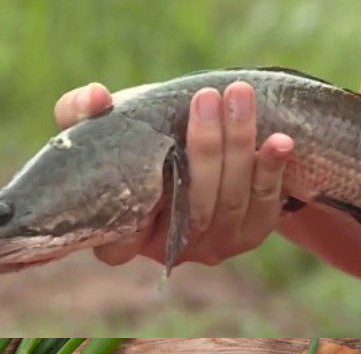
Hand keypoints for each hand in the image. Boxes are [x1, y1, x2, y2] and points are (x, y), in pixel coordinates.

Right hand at [54, 82, 293, 265]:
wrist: (189, 148)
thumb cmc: (132, 144)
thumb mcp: (100, 129)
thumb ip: (80, 113)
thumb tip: (96, 96)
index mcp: (120, 237)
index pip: (118, 243)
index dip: (133, 214)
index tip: (150, 162)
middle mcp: (168, 249)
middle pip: (194, 208)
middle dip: (205, 148)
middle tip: (206, 98)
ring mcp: (212, 247)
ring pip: (231, 202)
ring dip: (240, 146)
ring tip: (240, 97)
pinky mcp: (247, 236)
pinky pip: (265, 206)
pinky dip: (272, 170)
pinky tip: (280, 140)